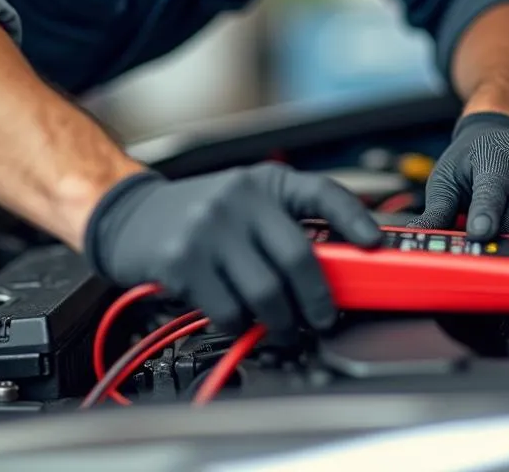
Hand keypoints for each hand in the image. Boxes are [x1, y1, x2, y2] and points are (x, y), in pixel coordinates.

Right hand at [84, 162, 380, 339]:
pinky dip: (240, 324)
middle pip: (298, 258)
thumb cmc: (202, 214)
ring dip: (281, 322)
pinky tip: (239, 316)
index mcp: (265, 181)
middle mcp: (240, 198)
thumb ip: (286, 224)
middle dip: (318, 299)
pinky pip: (229, 310)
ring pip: (266, 292)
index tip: (375, 243)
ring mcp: (211, 228)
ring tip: (283, 327)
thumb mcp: (247, 203)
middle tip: (322, 318)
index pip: (321, 192)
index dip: (354, 217)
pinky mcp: (184, 261)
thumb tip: (343, 260)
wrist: (133, 216)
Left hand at [409, 112, 508, 239]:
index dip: (486, 213)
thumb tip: (420, 235)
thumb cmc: (473, 159)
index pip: (492, 188)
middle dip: (498, 234)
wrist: (503, 136)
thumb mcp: (447, 177)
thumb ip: (437, 209)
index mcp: (496, 154)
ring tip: (502, 225)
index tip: (479, 233)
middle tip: (482, 235)